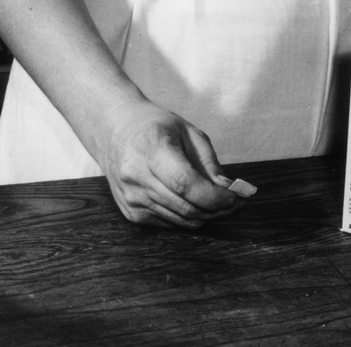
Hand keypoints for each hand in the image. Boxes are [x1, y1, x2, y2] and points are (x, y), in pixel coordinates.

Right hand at [97, 101, 239, 227]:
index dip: (213, 196)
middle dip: (218, 209)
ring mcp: (132, 198)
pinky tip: (197, 203)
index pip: (184, 183)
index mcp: (151, 150)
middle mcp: (136, 177)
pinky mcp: (132, 213)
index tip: (235, 197)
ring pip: (181, 220)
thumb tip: (229, 191)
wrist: (114, 130)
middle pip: (186, 206)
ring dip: (208, 216)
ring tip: (222, 202)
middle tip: (236, 202)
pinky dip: (190, 217)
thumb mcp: (189, 133)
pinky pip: (171, 223)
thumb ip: (209, 164)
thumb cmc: (157, 127)